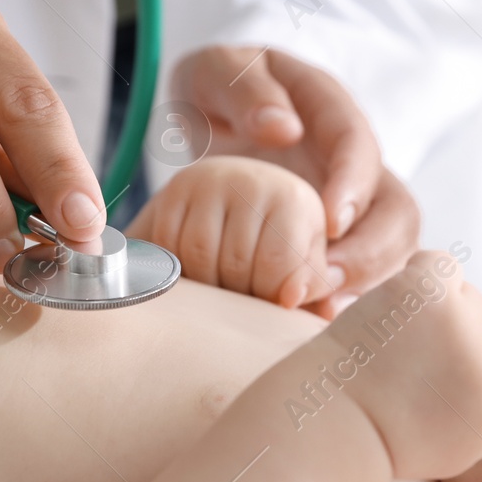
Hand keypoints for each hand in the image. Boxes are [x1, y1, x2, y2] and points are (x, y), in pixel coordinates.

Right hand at [125, 156, 337, 307]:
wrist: (244, 194)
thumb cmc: (284, 237)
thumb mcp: (307, 256)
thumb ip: (312, 283)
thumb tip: (292, 299)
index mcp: (294, 199)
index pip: (276, 264)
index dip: (271, 296)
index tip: (270, 301)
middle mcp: (253, 181)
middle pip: (235, 264)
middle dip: (239, 295)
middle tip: (243, 300)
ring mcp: (211, 180)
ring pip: (199, 258)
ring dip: (207, 287)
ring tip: (221, 290)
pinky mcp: (178, 187)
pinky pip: (170, 245)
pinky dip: (180, 270)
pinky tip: (196, 274)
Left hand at [170, 46, 419, 309]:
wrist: (217, 117)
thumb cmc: (218, 93)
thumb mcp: (214, 72)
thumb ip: (244, 90)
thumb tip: (283, 130)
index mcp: (328, 112)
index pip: (359, 146)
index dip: (353, 186)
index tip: (331, 222)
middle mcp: (356, 165)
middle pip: (397, 212)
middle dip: (371, 253)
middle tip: (323, 283)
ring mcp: (357, 207)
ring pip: (393, 253)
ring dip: (364, 286)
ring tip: (319, 308)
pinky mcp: (343, 242)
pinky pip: (364, 278)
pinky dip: (345, 301)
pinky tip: (313, 321)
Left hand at [328, 251, 481, 480]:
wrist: (332, 423)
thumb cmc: (392, 437)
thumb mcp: (462, 449)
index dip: (477, 382)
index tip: (439, 395)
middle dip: (462, 347)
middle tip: (413, 372)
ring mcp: (462, 322)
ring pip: (470, 299)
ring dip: (439, 314)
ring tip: (398, 348)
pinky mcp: (428, 289)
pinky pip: (441, 266)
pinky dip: (421, 281)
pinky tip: (397, 314)